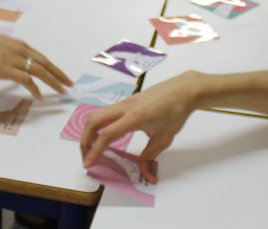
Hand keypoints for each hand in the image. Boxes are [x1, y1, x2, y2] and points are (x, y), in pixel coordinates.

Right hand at [0, 30, 71, 98]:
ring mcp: (16, 60)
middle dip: (59, 75)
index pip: (42, 58)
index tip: (62, 75)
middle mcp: (22, 51)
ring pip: (40, 72)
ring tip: (61, 91)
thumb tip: (17, 62)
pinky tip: (39, 96)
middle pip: (46, 64)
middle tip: (69, 84)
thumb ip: (12, 54)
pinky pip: (26, 80)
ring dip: (53, 82)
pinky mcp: (8, 70)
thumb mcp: (2, 46)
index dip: (54, 68)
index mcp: (21, 46)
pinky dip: (35, 89)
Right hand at [80, 72, 198, 181]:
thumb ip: (151, 157)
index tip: (88, 164)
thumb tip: (146, 176)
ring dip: (89, 132)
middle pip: (93, 121)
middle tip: (87, 158)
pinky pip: (104, 113)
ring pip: (96, 115)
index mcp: (134, 118)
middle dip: (85, 141)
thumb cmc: (175, 113)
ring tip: (92, 149)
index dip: (95, 150)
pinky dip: (97, 126)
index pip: (107, 134)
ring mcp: (123, 103)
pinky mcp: (125, 102)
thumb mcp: (165, 138)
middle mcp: (124, 108)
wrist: (182, 90)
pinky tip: (104, 138)